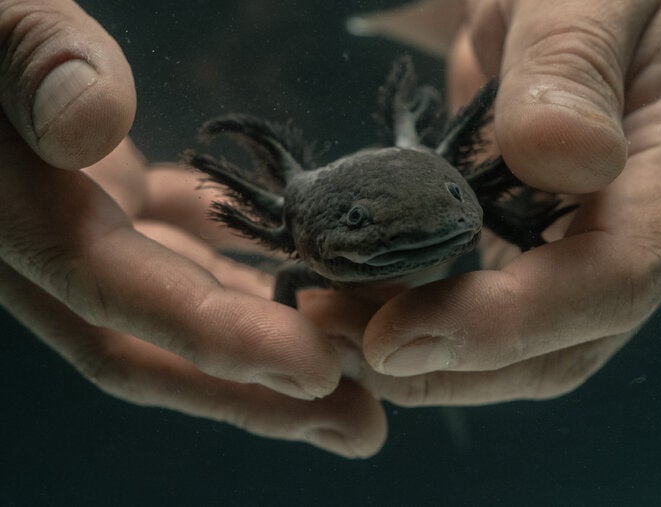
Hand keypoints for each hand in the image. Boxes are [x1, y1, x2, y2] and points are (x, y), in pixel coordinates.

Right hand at [0, 0, 384, 457]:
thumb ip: (34, 60)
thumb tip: (90, 126)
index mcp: (12, 208)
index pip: (120, 297)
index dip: (219, 341)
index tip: (317, 370)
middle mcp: (49, 237)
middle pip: (156, 343)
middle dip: (256, 392)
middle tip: (359, 424)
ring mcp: (82, 217)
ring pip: (179, 301)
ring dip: (263, 340)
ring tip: (352, 375)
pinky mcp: (105, 194)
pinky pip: (180, 244)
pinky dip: (239, 264)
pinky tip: (301, 276)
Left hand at [312, 0, 660, 404]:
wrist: (563, 2)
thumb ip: (573, 64)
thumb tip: (566, 158)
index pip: (613, 279)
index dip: (509, 324)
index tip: (400, 338)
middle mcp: (652, 235)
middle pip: (562, 345)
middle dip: (451, 365)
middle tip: (343, 349)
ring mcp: (595, 255)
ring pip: (521, 354)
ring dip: (428, 363)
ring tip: (337, 336)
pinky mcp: (543, 259)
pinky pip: (489, 318)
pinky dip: (422, 328)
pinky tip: (360, 313)